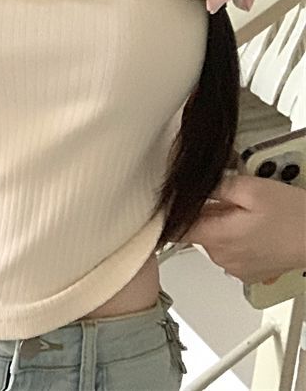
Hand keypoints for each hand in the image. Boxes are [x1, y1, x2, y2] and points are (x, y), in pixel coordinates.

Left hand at [179, 173, 305, 283]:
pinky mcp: (248, 272)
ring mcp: (236, 268)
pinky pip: (230, 249)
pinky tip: (254, 225)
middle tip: (227, 197)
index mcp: (218, 238)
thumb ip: (214, 187)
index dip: (168, 213)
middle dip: (204, 211)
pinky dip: (235, 236)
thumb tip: (189, 186)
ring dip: (221, 223)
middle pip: (196, 230)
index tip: (165, 202)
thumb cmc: (293, 215)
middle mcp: (223, 258)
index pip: (174, 230)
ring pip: (213, 239)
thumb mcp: (250, 188)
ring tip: (247, 211)